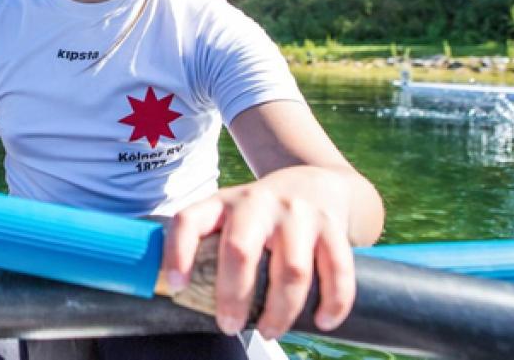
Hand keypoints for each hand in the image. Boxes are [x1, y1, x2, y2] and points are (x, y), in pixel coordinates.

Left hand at [162, 167, 355, 340]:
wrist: (317, 182)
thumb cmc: (261, 214)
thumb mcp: (230, 216)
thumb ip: (209, 247)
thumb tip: (185, 298)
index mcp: (222, 203)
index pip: (189, 221)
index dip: (178, 253)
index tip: (176, 286)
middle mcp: (258, 203)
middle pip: (240, 250)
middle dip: (233, 296)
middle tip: (228, 326)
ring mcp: (298, 213)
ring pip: (291, 270)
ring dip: (281, 311)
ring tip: (270, 331)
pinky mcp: (332, 226)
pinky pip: (337, 270)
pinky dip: (334, 302)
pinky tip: (324, 321)